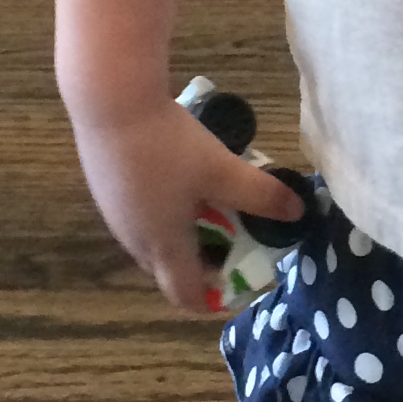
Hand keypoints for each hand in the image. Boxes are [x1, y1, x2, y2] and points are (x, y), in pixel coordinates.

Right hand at [67, 94, 302, 317]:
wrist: (109, 102)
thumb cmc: (167, 145)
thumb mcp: (222, 169)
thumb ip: (261, 195)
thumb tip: (297, 213)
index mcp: (163, 245)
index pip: (183, 295)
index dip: (212, 299)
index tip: (239, 284)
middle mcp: (134, 240)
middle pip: (169, 269)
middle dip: (204, 264)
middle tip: (236, 238)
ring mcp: (114, 215)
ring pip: (154, 241)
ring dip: (184, 236)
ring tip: (213, 205)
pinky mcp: (105, 190)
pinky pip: (140, 217)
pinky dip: (164, 214)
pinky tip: (180, 179)